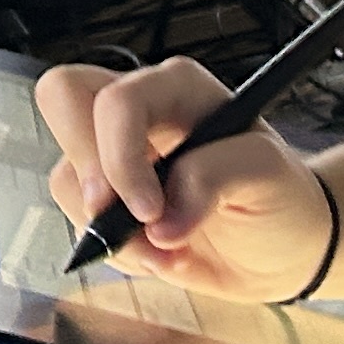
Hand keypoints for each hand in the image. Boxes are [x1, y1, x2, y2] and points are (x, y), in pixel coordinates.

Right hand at [32, 55, 334, 306]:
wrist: (282, 247)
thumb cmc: (279, 195)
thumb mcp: (266, 175)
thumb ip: (214, 178)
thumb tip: (161, 219)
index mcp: (177, 88)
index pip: (117, 101)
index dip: (120, 157)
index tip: (149, 210)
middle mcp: (140, 111)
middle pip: (61, 98)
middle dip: (86, 174)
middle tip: (125, 222)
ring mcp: (117, 154)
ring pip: (66, 177)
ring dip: (111, 232)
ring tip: (167, 251)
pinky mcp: (109, 199)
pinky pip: (80, 222)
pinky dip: (118, 252)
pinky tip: (160, 256)